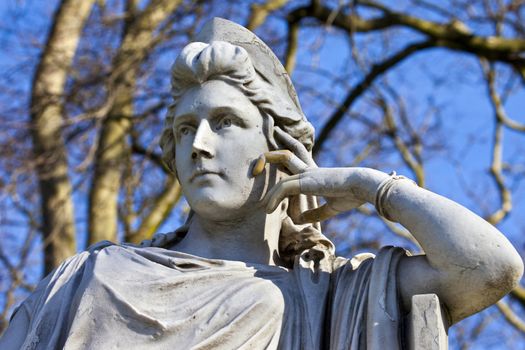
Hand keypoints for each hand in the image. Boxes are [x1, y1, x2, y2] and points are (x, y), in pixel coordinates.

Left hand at [253, 127, 369, 223]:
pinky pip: (284, 187)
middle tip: (275, 131)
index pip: (301, 158)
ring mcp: (308, 172)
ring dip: (267, 161)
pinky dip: (274, 197)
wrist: (364, 187)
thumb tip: (298, 220)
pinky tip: (268, 209)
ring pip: (283, 159)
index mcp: (317, 173)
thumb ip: (314, 213)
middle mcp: (311, 169)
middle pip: (291, 149)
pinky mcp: (307, 181)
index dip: (292, 151)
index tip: (285, 147)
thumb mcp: (330, 208)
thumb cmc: (352, 196)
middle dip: (281, 141)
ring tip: (255, 168)